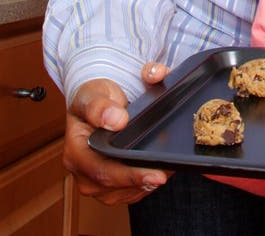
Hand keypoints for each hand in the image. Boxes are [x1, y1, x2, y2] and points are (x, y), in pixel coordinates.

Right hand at [65, 77, 169, 204]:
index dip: (130, 176)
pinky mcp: (108, 186)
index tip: (154, 174)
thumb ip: (100, 106)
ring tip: (167, 168)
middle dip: (142, 182)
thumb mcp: (93, 93)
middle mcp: (82, 172)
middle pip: (114, 187)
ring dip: (145, 183)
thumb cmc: (94, 97)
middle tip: (167, 173)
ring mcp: (95, 182)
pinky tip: (158, 169)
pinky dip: (144, 183)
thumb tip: (116, 120)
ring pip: (124, 192)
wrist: (97, 102)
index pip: (103, 171)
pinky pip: (129, 191)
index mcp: (75, 151)